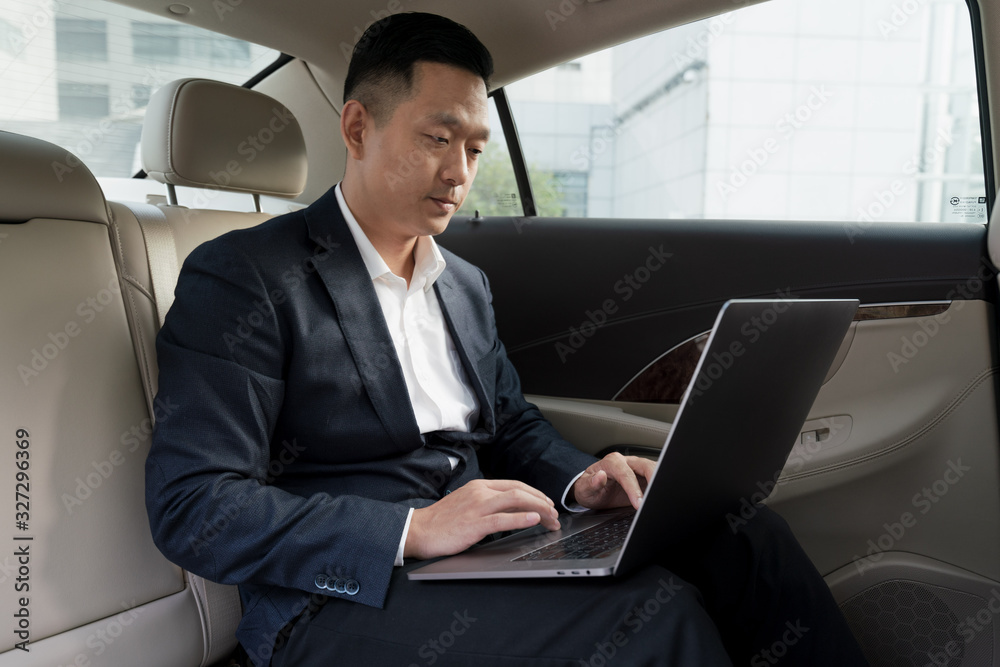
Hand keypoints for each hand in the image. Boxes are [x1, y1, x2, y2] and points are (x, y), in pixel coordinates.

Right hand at [404, 479, 560, 559]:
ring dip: (538, 509)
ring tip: (551, 518)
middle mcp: (480, 492)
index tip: (546, 504)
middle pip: (520, 491)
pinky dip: (522, 518)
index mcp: (479, 486)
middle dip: (542, 502)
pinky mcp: (474, 523)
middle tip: (554, 515)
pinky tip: (534, 520)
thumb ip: (486, 503)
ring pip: (516, 500)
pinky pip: (503, 519)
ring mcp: (478, 506)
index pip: (515, 485)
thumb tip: (510, 510)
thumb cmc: (442, 521)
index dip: (535, 494)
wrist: (419, 530)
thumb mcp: (467, 504)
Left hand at [570, 453, 654, 510]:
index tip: (638, 504)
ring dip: (659, 481)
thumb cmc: (588, 487)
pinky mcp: (643, 477)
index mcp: (612, 462)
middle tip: (656, 497)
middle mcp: (626, 462)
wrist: (590, 488)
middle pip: (645, 466)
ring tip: (661, 497)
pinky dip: (659, 485)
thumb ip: (590, 483)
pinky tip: (660, 496)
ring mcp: (636, 468)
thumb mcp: (583, 489)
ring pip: (654, 469)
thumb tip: (600, 476)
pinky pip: (655, 478)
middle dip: (654, 479)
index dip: (633, 489)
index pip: (626, 474)